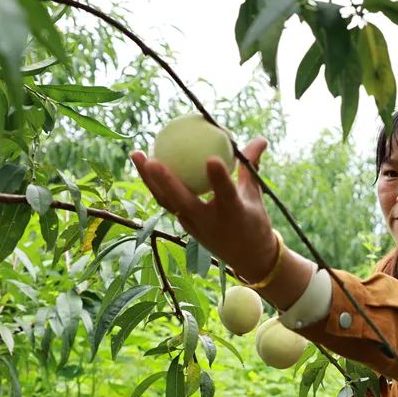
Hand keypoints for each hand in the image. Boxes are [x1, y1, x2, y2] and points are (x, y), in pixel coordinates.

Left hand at [130, 137, 276, 280]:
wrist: (247, 256)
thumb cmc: (254, 220)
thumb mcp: (255, 195)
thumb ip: (251, 166)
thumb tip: (261, 139)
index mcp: (234, 213)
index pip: (226, 194)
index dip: (219, 179)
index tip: (212, 159)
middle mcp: (210, 221)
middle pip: (183, 201)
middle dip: (166, 182)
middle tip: (152, 159)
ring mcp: (193, 225)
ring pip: (167, 202)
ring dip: (148, 180)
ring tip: (136, 154)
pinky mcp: (184, 224)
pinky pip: (166, 202)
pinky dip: (154, 185)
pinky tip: (145, 165)